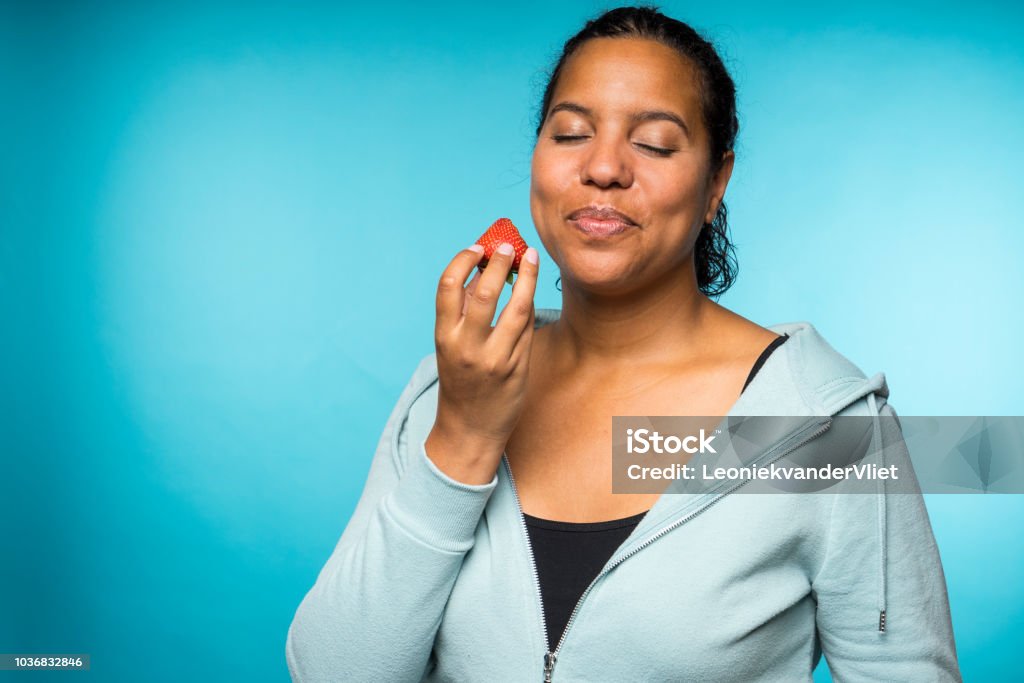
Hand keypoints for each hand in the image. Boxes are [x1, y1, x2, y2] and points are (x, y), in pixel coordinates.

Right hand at [425, 241, 539, 484]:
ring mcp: (495, 359)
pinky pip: (528, 328)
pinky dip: (529, 304)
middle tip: (508, 245)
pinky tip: (531, 291)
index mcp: (444, 337)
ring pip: (517, 307)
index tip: (477, 247)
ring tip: (530, 257)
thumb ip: (461, 310)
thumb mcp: (450, 345)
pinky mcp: (518, 368)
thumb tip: (479, 268)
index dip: (462, 261)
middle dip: (499, 262)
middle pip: (484, 292)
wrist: (470, 429)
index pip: (447, 287)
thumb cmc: (460, 379)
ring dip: (526, 277)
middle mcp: (467, 347)